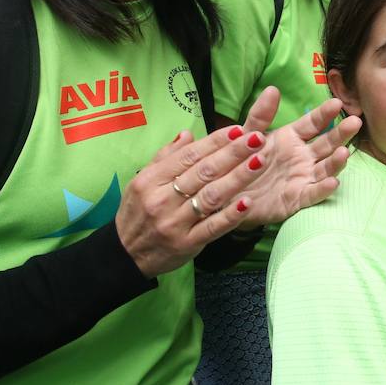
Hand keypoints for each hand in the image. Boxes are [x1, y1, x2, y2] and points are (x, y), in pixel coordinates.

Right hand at [115, 125, 270, 278]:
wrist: (125, 255)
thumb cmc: (137, 212)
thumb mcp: (142, 181)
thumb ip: (166, 156)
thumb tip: (188, 133)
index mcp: (151, 179)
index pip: (189, 155)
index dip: (216, 141)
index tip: (239, 129)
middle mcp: (162, 198)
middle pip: (203, 172)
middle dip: (233, 153)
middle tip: (257, 138)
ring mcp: (175, 223)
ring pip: (211, 196)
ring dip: (238, 178)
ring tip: (260, 161)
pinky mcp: (186, 244)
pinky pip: (212, 227)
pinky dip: (231, 215)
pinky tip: (248, 202)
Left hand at [232, 87, 361, 225]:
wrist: (228, 194)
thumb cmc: (239, 162)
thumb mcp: (246, 136)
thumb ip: (260, 115)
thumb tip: (273, 89)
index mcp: (291, 138)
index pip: (313, 123)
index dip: (325, 113)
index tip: (337, 103)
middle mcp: (302, 157)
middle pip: (326, 144)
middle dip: (340, 134)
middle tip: (355, 122)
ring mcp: (302, 178)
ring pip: (325, 168)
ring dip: (336, 161)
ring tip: (344, 152)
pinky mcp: (296, 198)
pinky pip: (312, 193)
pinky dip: (323, 189)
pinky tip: (332, 182)